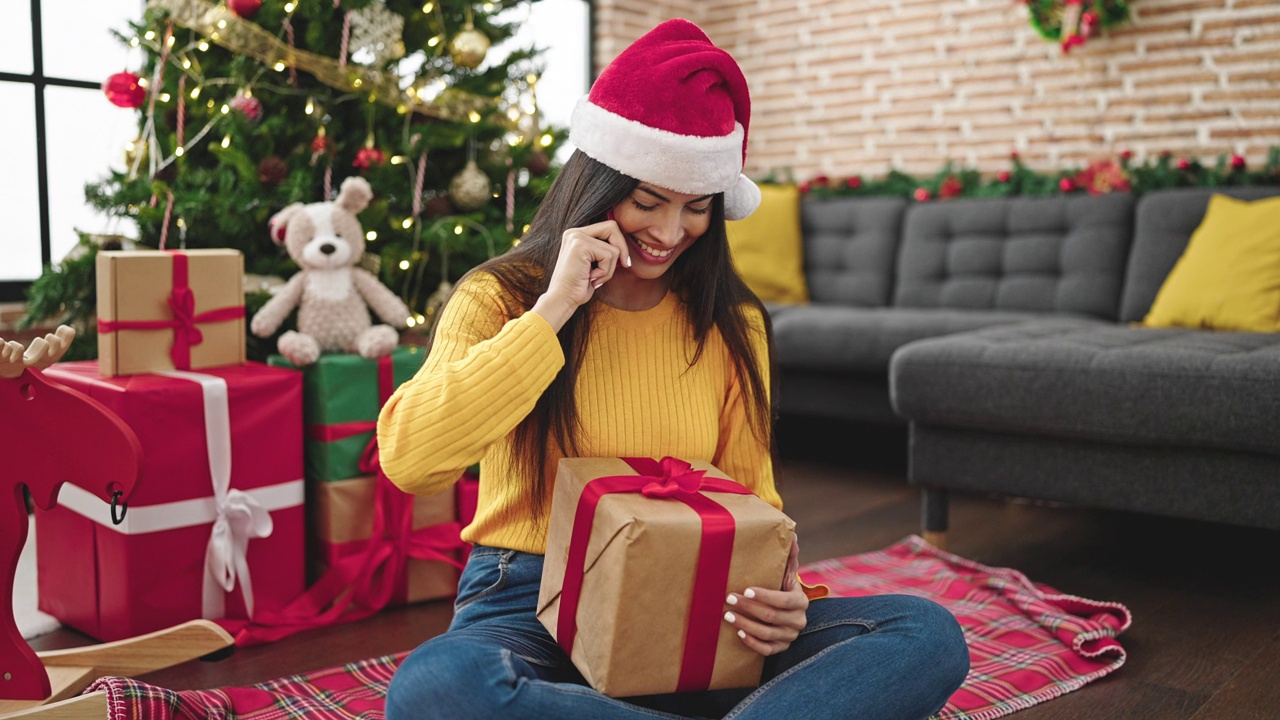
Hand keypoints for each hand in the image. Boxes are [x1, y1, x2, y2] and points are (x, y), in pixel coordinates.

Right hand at [531, 219, 630, 329]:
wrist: (563, 300)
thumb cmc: (579, 286)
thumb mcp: (594, 264)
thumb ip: (603, 250)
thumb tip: (624, 246)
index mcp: (576, 234)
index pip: (607, 227)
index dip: (619, 243)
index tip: (624, 262)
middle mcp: (574, 232)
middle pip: (612, 227)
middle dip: (622, 249)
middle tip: (624, 265)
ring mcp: (576, 237)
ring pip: (613, 248)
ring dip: (609, 268)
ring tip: (595, 278)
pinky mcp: (580, 245)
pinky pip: (609, 256)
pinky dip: (605, 272)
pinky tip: (590, 278)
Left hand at [723, 534, 807, 655]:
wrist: (784, 611)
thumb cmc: (781, 587)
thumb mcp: (786, 571)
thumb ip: (789, 555)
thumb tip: (793, 534)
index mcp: (801, 601)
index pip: (784, 600)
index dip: (765, 596)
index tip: (745, 589)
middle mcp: (798, 621)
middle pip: (772, 617)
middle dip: (748, 608)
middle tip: (729, 598)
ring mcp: (790, 637)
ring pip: (767, 634)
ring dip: (745, 624)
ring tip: (728, 615)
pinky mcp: (781, 648)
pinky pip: (767, 650)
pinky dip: (752, 643)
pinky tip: (739, 633)